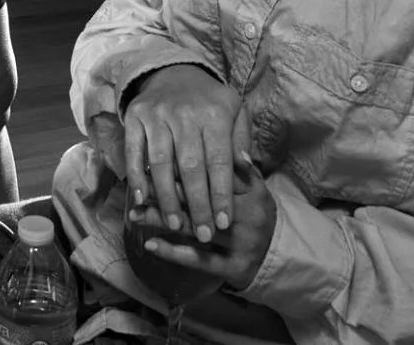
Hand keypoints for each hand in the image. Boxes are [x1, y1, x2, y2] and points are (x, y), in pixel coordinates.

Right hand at [124, 62, 254, 240]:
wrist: (172, 72)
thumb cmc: (208, 101)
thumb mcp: (234, 111)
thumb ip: (241, 139)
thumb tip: (246, 167)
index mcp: (214, 114)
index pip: (219, 160)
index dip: (221, 194)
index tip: (224, 223)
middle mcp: (184, 114)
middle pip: (190, 166)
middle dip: (197, 204)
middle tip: (202, 234)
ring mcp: (156, 115)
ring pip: (160, 163)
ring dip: (167, 198)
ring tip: (175, 225)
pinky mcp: (134, 117)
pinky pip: (133, 152)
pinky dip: (136, 176)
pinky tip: (142, 200)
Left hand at [131, 157, 276, 292]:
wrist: (279, 254)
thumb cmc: (258, 213)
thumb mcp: (257, 187)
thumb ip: (242, 168)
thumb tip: (233, 146)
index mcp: (250, 194)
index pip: (212, 178)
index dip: (182, 169)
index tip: (156, 160)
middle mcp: (244, 219)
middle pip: (199, 202)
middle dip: (166, 194)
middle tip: (138, 188)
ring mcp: (239, 244)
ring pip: (194, 230)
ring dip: (162, 221)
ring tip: (135, 214)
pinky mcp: (232, 267)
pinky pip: (199, 261)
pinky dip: (173, 253)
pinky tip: (150, 244)